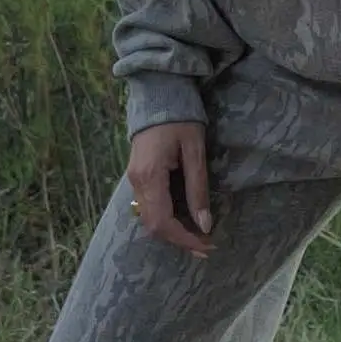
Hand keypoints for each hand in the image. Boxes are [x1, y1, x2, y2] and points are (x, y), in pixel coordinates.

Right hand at [127, 122, 213, 257]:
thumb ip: (198, 188)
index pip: (163, 222)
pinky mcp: (138, 175)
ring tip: (198, 236)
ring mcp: (134, 179)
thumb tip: (205, 224)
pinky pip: (149, 206)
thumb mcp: (195, 151)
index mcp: (149, 176)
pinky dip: (166, 218)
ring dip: (173, 231)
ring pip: (149, 218)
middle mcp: (136, 182)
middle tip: (205, 247)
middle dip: (179, 240)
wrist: (158, 94)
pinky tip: (183, 218)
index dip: (184, 238)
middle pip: (153, 225)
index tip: (206, 245)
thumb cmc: (181, 118)